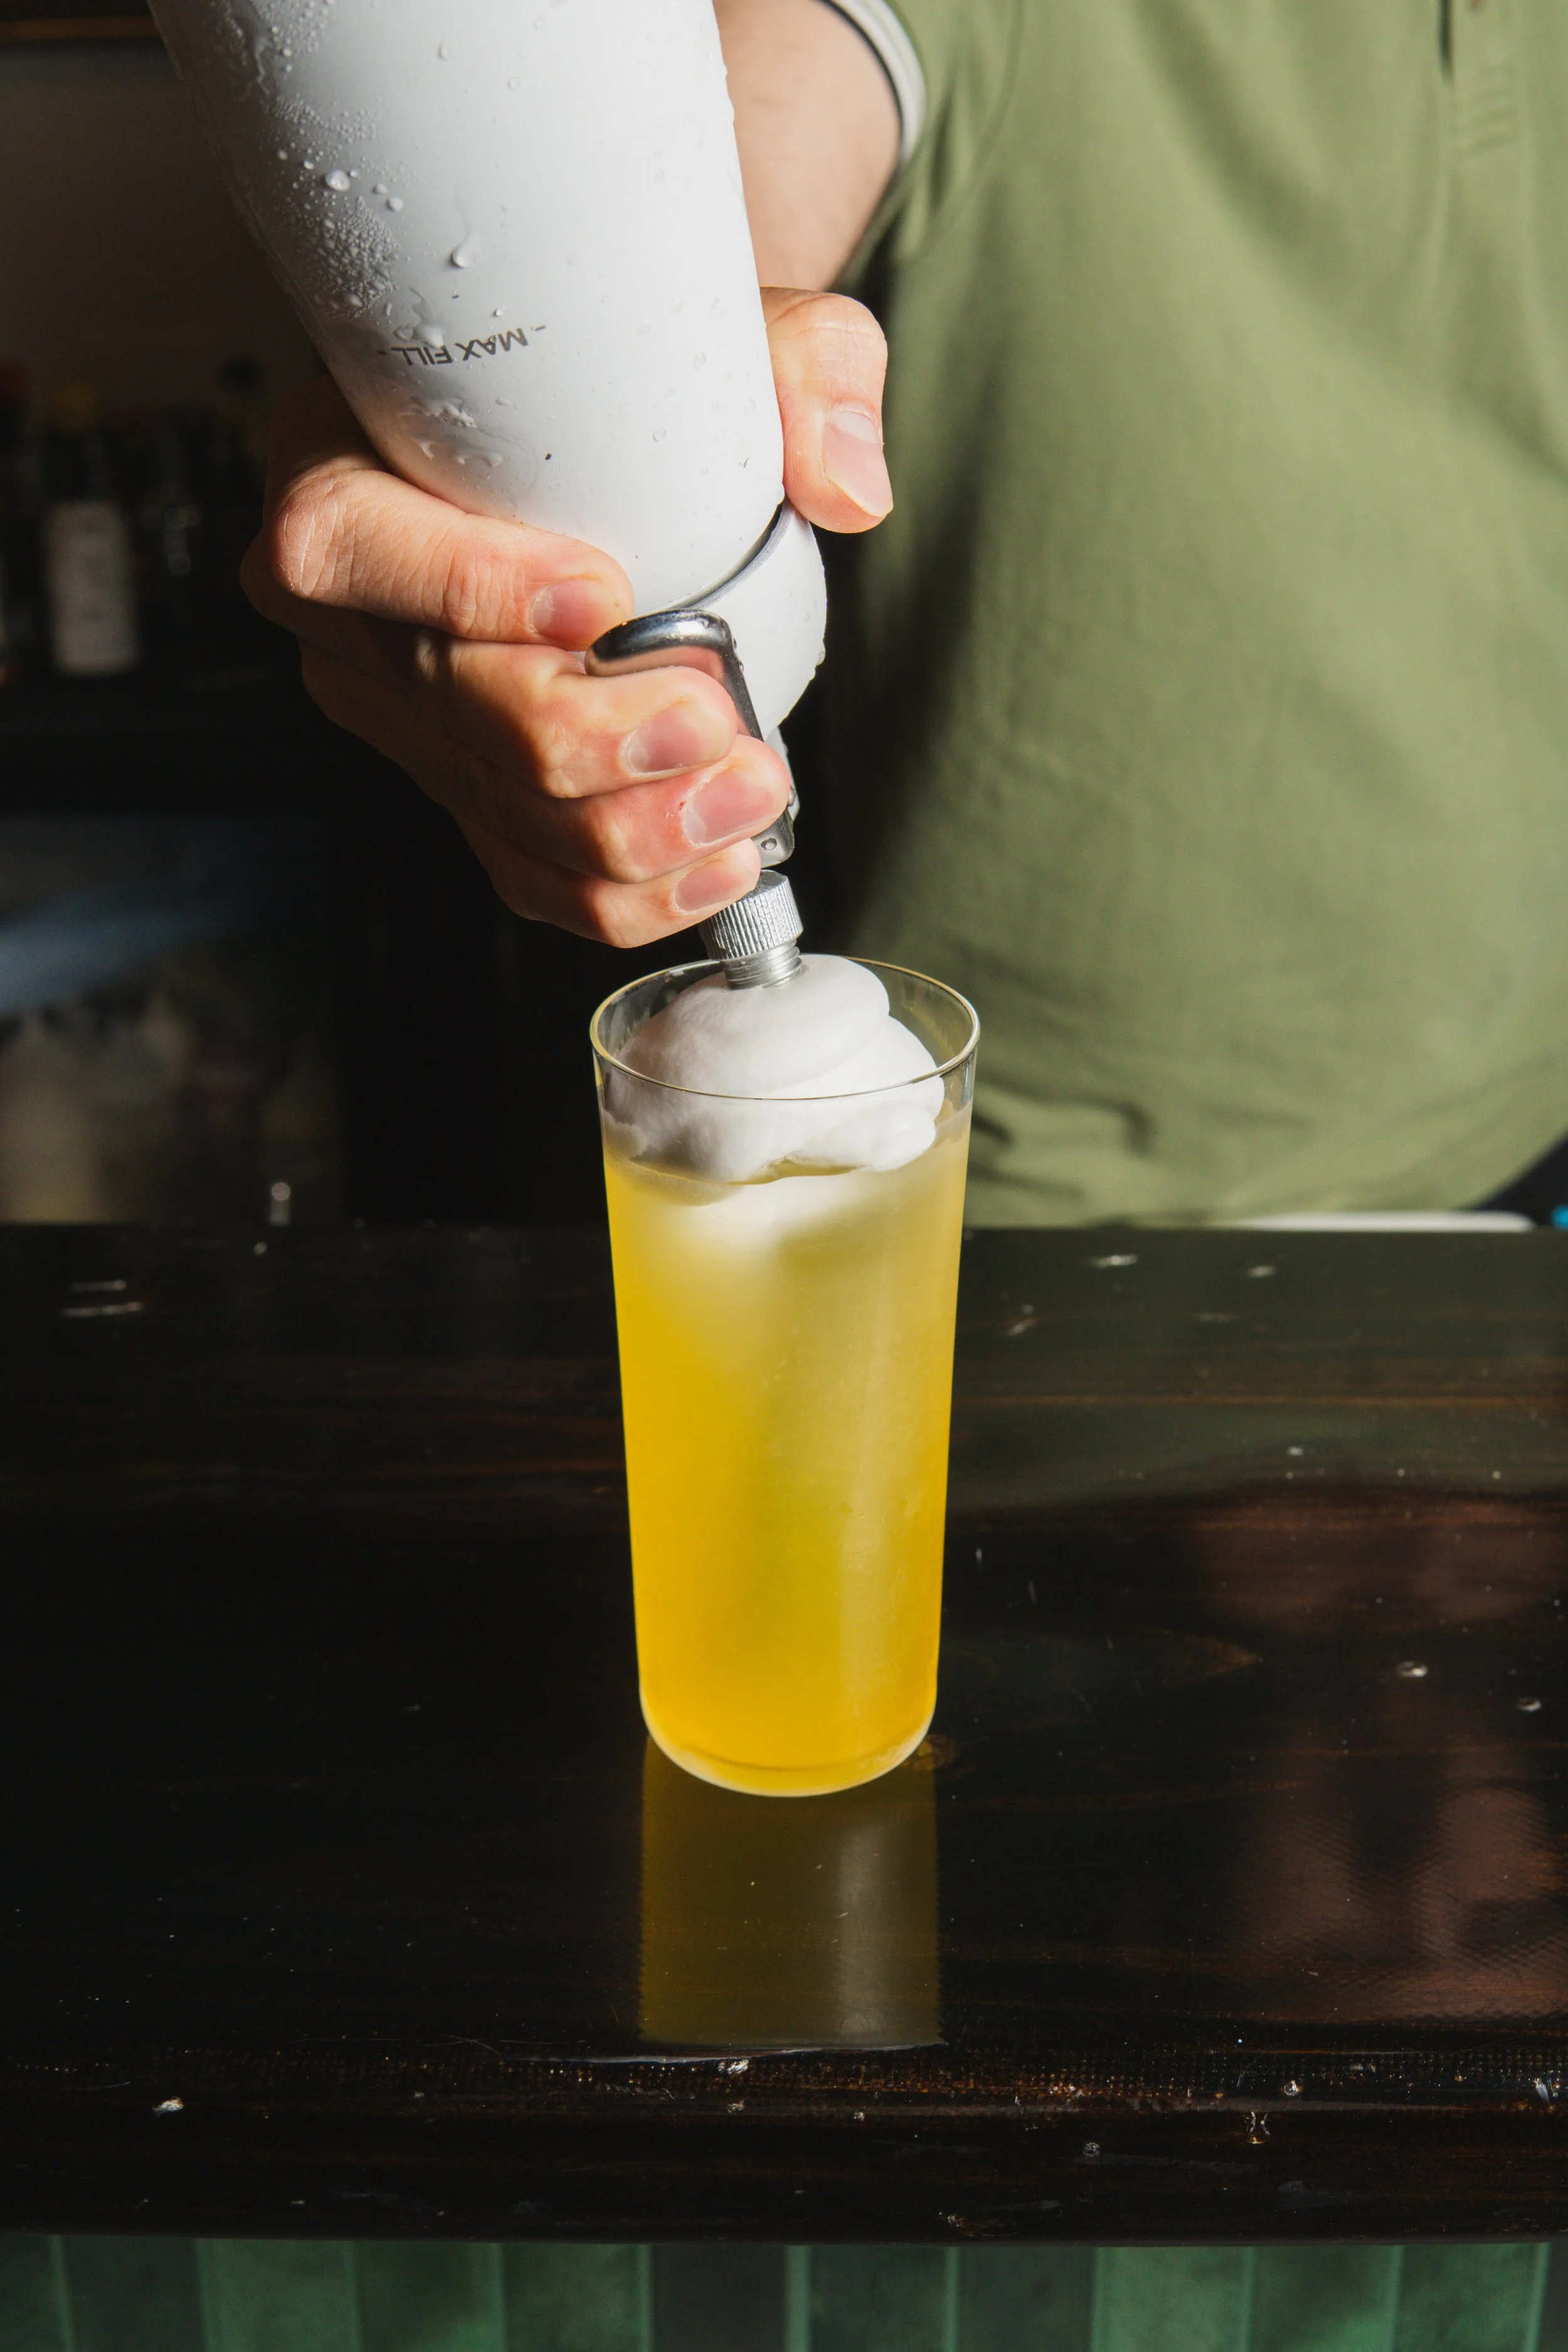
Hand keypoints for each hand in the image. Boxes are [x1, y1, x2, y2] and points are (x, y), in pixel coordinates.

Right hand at [242, 289, 890, 946]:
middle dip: (588, 734)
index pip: (351, 543)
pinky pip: (528, 872)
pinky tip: (715, 865)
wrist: (617, 444)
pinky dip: (625, 893)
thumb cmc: (632, 378)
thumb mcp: (720, 328)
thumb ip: (800, 365)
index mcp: (342, 467)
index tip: (601, 595)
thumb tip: (848, 484)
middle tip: (715, 719)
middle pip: (444, 698)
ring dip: (632, 828)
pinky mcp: (470, 789)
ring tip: (748, 792)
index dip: (466, 585)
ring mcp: (406, 714)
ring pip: (497, 805)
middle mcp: (352, 608)